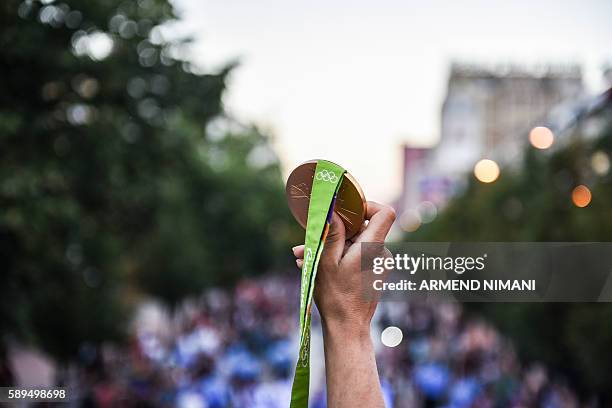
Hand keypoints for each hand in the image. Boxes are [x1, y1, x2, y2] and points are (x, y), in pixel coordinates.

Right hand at [292, 201, 395, 332]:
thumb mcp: (326, 262)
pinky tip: (314, 264)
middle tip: (307, 240)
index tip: (345, 211)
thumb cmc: (336, 297)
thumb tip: (333, 210)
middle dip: (334, 231)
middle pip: (362, 228)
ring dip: (330, 246)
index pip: (384, 213)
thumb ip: (332, 234)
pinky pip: (356, 255)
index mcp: (372, 248)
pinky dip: (338, 256)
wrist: (347, 327)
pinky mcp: (373, 271)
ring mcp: (378, 263)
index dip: (366, 206)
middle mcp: (380, 253)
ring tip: (303, 256)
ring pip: (355, 242)